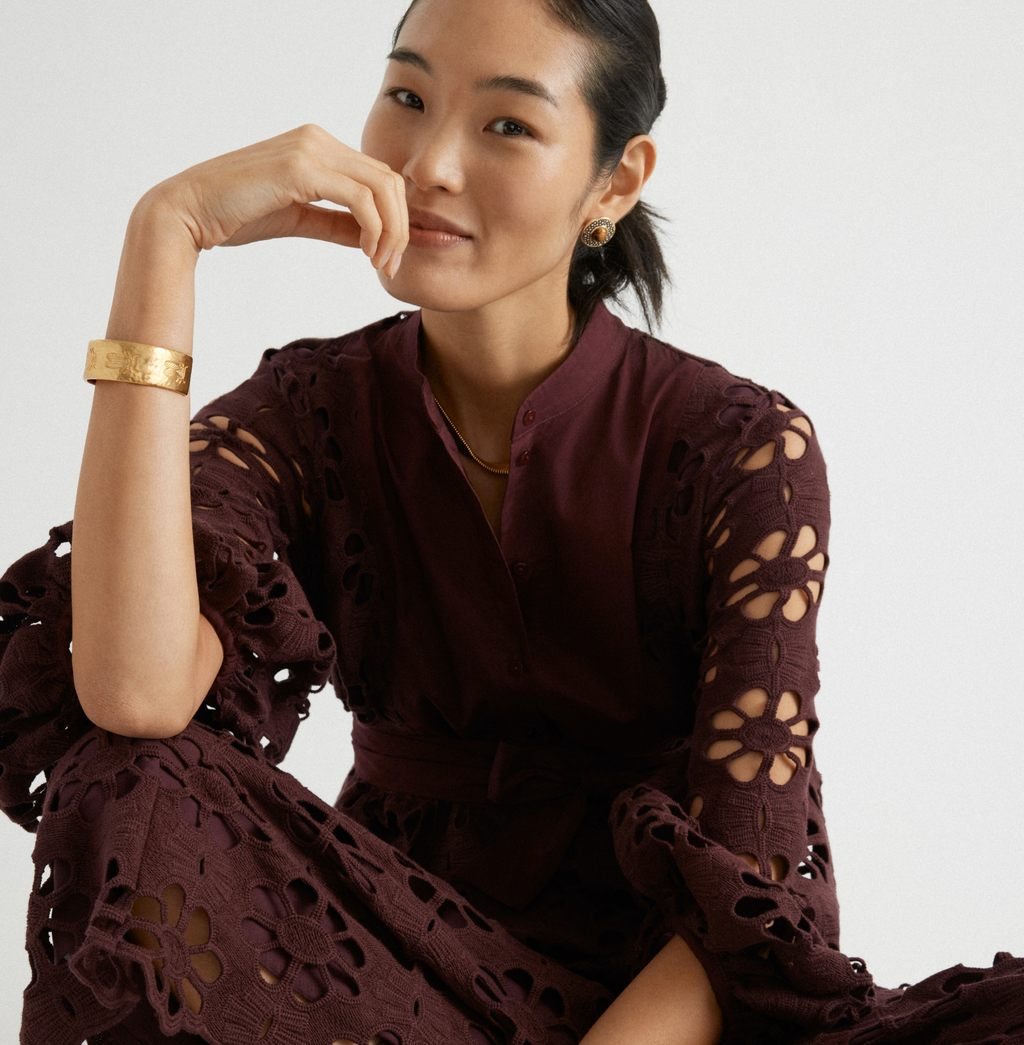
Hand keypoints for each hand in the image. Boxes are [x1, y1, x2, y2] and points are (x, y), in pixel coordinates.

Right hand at [140, 124, 407, 275]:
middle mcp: (318, 139)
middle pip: (389, 179)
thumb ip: (335, 222)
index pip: (379, 177)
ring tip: (381, 264)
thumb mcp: (298, 218)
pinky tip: (365, 252)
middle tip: (393, 265)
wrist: (187, 213)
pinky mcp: (300, 168)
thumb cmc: (235, 216)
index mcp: (318, 145)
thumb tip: (369, 237)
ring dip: (391, 231)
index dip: (395, 219)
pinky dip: (373, 228)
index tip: (390, 257)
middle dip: (401, 226)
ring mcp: (310, 149)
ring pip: (381, 187)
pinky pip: (360, 197)